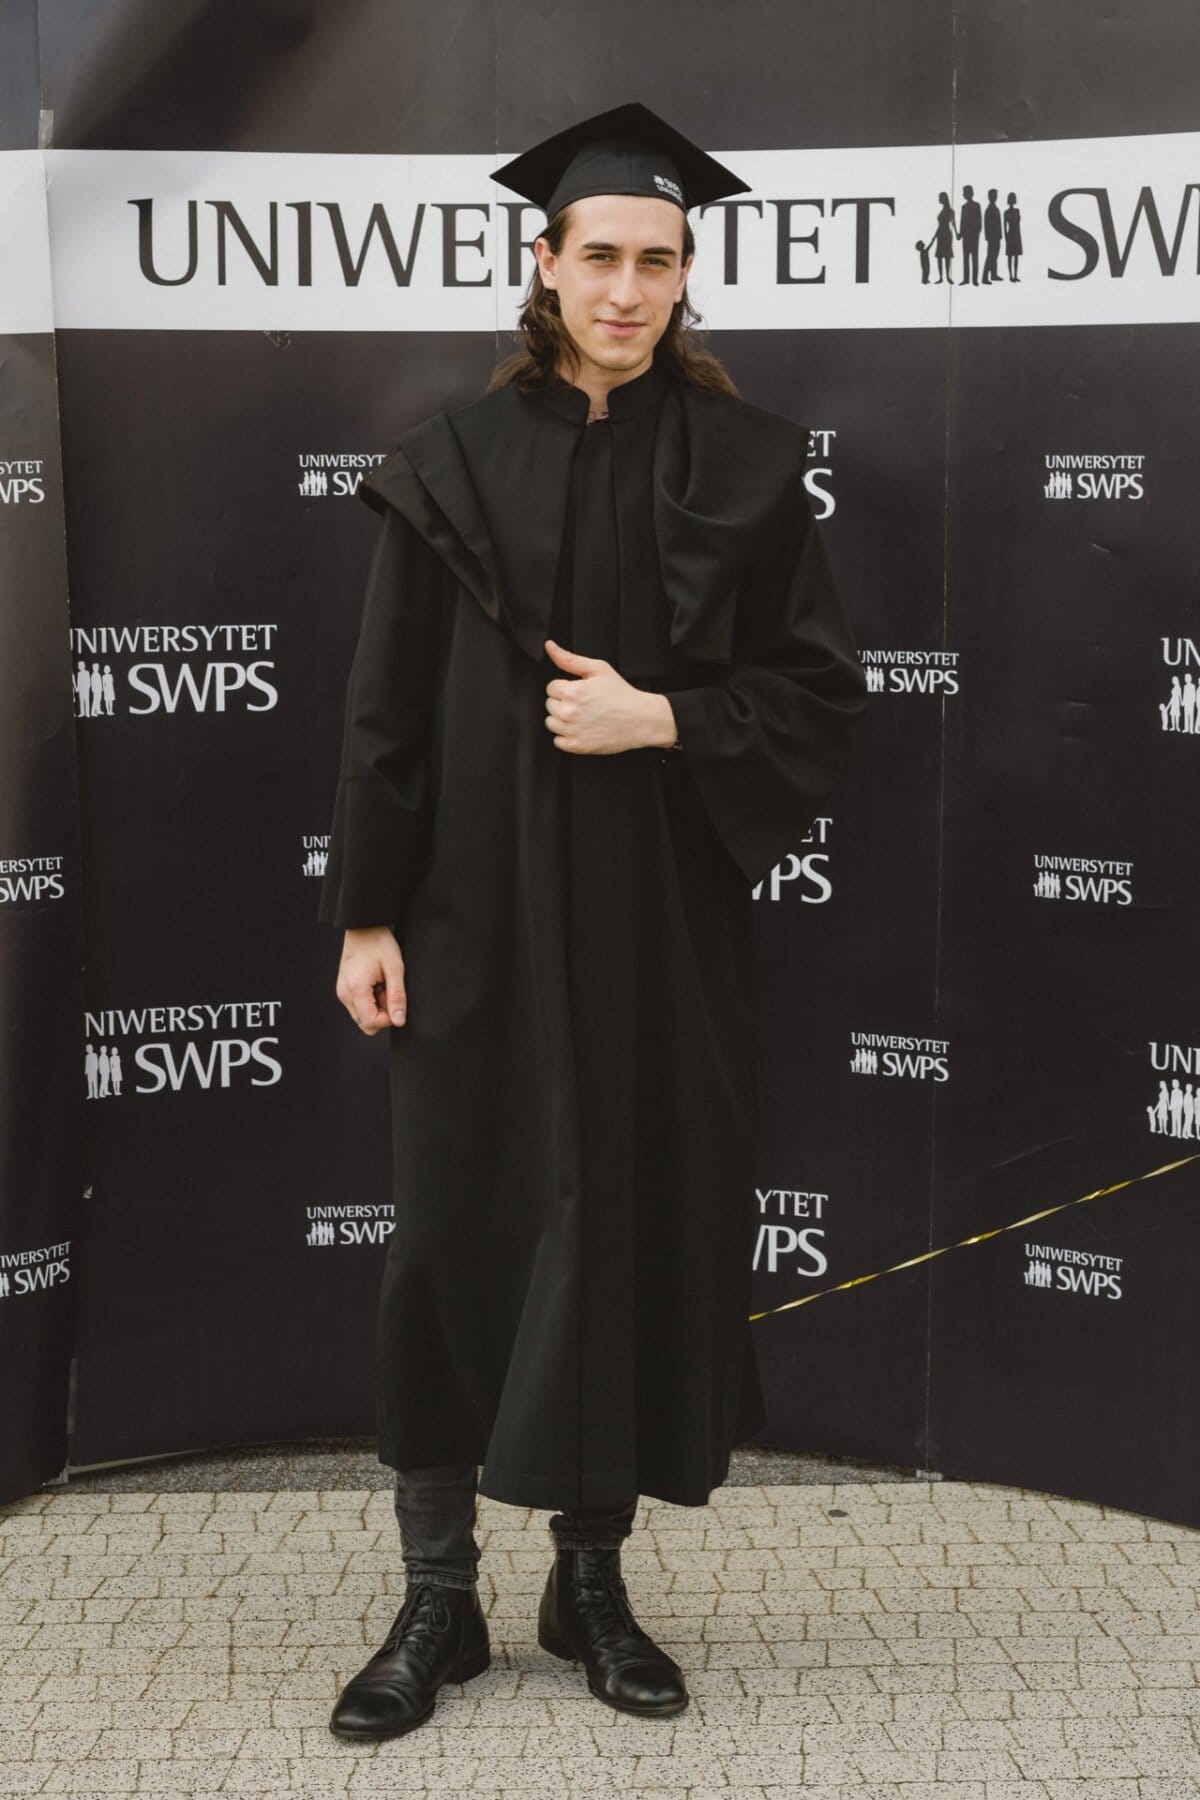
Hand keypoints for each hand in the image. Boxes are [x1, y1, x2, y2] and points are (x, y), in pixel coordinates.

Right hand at [335, 925, 406, 1034]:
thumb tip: (399, 1021)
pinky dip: (370, 1001)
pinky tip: (376, 984)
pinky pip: (358, 1006)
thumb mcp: (395, 968)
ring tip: (382, 985)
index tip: (395, 999)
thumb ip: (397, 997)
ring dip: (376, 1007)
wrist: (363, 926)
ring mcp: (342, 992)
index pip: (371, 1023)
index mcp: (356, 989)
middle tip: (388, 990)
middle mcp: (345, 994)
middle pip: (365, 1024)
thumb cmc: (379, 943)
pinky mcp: (344, 989)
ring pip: (362, 1017)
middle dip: (382, 1013)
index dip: (388, 1018)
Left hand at [543, 638, 675, 753]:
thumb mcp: (599, 669)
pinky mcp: (577, 746)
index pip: (551, 687)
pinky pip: (558, 741)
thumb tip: (549, 646)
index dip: (565, 687)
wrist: (642, 719)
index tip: (579, 691)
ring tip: (581, 716)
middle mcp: (569, 712)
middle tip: (583, 703)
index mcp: (572, 691)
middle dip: (562, 702)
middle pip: (549, 705)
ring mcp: (572, 731)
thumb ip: (570, 659)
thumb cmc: (622, 694)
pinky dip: (566, 737)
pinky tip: (581, 729)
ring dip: (561, 719)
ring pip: (551, 723)